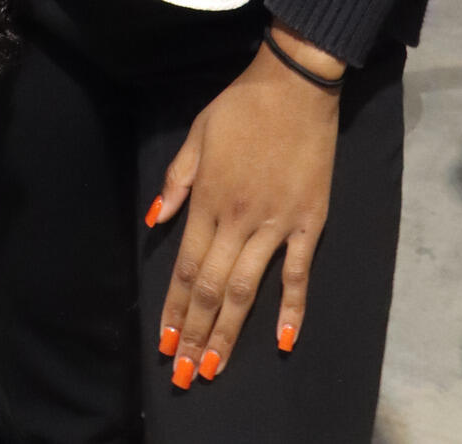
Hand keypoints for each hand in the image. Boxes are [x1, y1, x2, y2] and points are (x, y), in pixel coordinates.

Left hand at [146, 27, 341, 384]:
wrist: (294, 86)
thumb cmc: (241, 107)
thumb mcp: (197, 133)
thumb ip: (177, 180)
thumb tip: (154, 220)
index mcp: (208, 199)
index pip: (186, 267)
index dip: (174, 309)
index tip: (164, 343)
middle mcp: (237, 219)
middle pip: (212, 288)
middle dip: (195, 333)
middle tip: (184, 375)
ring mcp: (275, 223)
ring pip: (247, 289)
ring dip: (229, 332)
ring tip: (214, 367)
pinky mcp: (307, 222)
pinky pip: (297, 272)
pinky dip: (292, 308)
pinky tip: (283, 340)